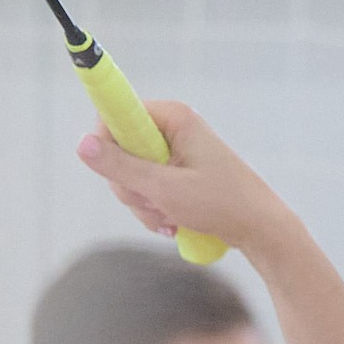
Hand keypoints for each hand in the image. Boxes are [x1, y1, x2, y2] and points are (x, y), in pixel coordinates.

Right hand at [76, 99, 294, 254]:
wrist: (260, 228)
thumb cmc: (221, 203)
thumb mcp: (165, 189)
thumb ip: (121, 167)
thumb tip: (82, 144)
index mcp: (173, 118)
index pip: (116, 115)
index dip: (108, 144)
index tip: (115, 169)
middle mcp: (172, 129)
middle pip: (118, 152)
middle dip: (131, 186)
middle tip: (156, 202)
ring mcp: (174, 153)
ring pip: (130, 177)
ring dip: (144, 204)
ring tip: (171, 217)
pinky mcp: (176, 174)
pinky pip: (147, 190)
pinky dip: (154, 210)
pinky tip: (174, 222)